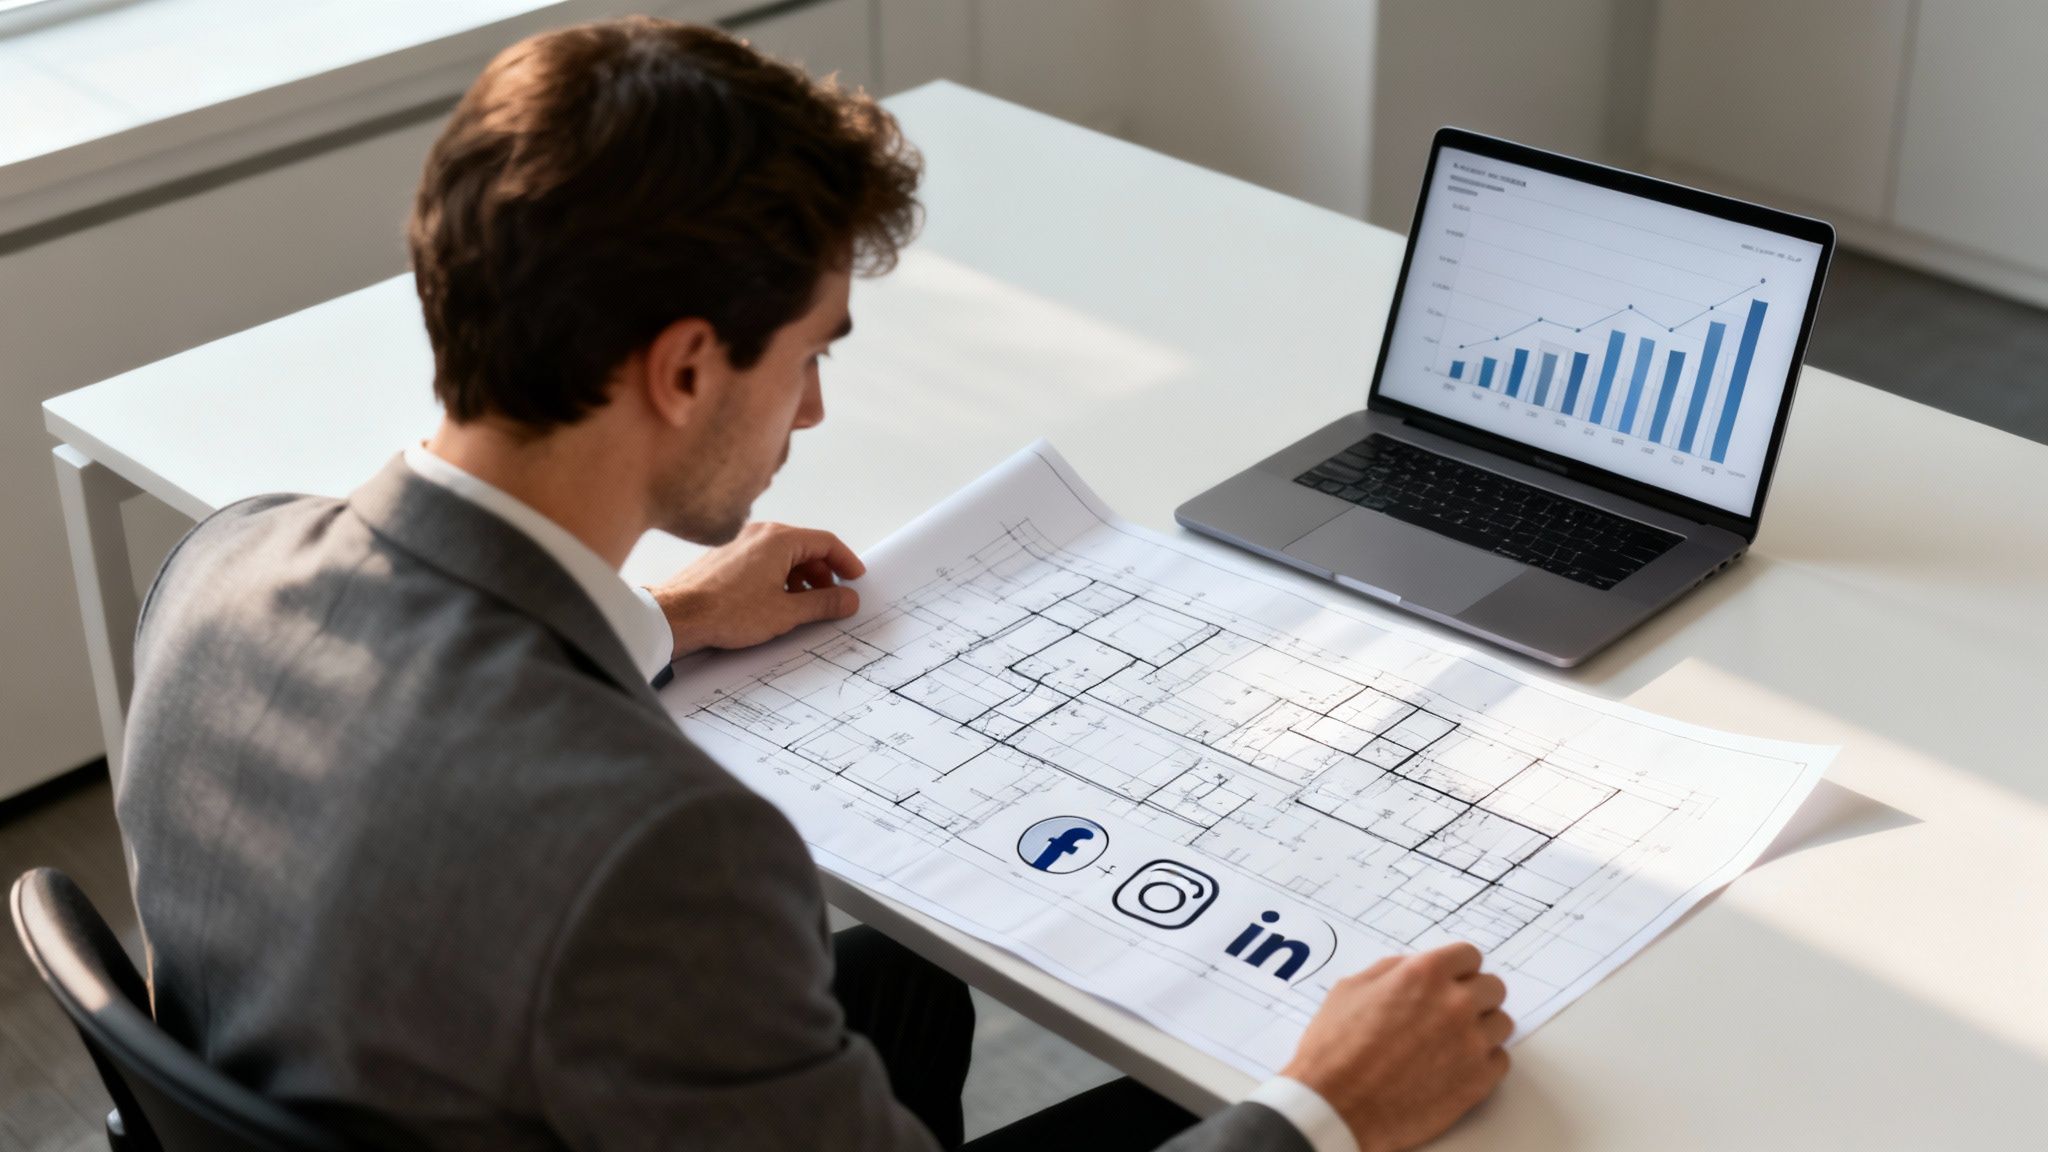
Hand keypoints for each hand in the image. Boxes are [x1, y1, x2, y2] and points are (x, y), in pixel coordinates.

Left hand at [649, 522, 866, 657]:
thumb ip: (823, 603)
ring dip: (802, 577)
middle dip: (824, 573)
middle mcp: (760, 534)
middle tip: (833, 597)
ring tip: (805, 605)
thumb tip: (848, 599)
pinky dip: (780, 577)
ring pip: (784, 555)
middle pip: (805, 547)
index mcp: (779, 539)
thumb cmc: (726, 611)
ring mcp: (742, 543)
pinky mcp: (728, 557)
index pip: (826, 542)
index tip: (856, 579)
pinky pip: (765, 561)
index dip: (846, 562)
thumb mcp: (786, 612)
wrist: (678, 616)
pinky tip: (777, 602)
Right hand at [1280, 942, 1510, 1151]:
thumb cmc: (1335, 1050)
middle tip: (1451, 1012)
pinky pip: (1501, 1060)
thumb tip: (1413, 968)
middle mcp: (1455, 1003)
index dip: (1457, 968)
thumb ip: (1391, 971)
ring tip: (1453, 1042)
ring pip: (1502, 1024)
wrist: (1335, 1107)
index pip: (1469, 956)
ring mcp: (1471, 1044)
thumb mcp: (1351, 989)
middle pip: (1493, 988)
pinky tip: (1456, 1066)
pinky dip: (1483, 1061)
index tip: (1452, 980)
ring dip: (1482, 1028)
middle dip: (1473, 996)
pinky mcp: (1478, 1081)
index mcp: (1425, 974)